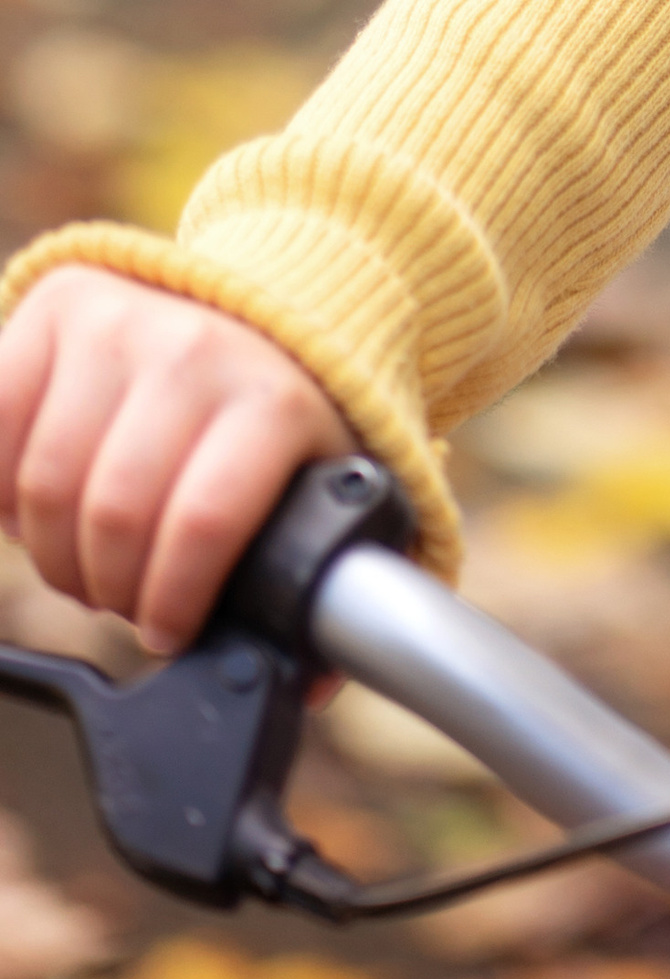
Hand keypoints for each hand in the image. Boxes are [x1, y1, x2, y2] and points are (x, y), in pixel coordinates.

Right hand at [0, 267, 350, 655]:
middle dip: (109, 588)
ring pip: (44, 485)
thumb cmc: (288, 406)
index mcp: (273, 401)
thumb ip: (318, 569)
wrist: (273, 295)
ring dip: (53, 550)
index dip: (171, 600)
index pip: (202, 522)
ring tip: (87, 558)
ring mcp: (121, 323)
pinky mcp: (58, 310)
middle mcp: (196, 351)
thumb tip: (306, 684)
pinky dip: (2, 488)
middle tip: (125, 598)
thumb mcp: (328, 473)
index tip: (168, 629)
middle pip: (112, 515)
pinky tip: (33, 505)